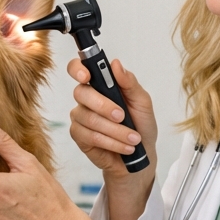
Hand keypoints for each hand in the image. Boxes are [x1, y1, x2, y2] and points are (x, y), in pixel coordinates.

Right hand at [68, 58, 157, 219]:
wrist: (141, 155)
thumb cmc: (141, 125)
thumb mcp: (142, 102)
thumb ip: (129, 83)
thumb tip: (115, 64)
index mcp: (100, 84)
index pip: (78, 69)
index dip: (77, 69)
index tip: (86, 76)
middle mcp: (86, 99)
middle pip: (81, 93)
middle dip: (103, 105)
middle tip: (122, 116)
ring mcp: (80, 117)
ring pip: (89, 118)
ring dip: (115, 130)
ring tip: (133, 138)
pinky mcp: (79, 136)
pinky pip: (90, 136)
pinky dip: (111, 142)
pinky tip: (125, 146)